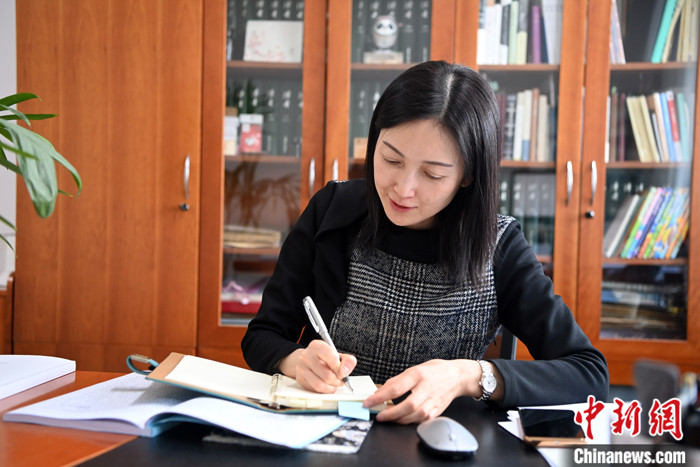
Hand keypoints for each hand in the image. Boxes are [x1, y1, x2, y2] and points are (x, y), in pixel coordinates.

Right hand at [279, 340, 356, 393]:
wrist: (306, 359)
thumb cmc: (324, 357)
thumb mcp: (337, 354)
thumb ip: (347, 361)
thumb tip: (344, 372)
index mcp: (317, 346)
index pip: (331, 357)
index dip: (340, 368)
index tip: (343, 372)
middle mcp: (307, 356)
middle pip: (328, 375)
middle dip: (338, 380)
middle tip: (340, 378)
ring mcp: (302, 368)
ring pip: (321, 384)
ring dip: (332, 387)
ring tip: (335, 383)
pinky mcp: (300, 379)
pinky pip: (316, 389)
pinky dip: (326, 390)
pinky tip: (328, 385)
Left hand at [362, 359, 481, 423]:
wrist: (457, 376)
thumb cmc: (434, 370)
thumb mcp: (414, 368)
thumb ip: (398, 380)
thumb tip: (381, 391)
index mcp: (418, 374)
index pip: (396, 388)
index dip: (380, 397)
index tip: (368, 402)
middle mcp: (427, 388)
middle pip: (408, 405)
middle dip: (391, 413)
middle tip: (379, 416)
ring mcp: (434, 400)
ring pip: (416, 415)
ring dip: (400, 419)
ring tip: (389, 418)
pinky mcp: (438, 410)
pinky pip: (424, 419)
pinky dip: (412, 421)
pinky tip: (404, 419)